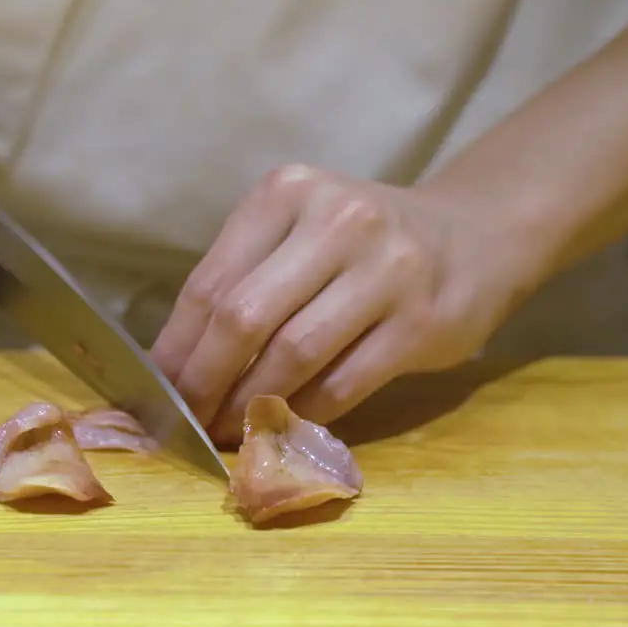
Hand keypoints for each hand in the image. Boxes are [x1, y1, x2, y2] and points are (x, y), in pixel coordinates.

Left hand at [151, 164, 534, 445]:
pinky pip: (343, 383)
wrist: (475, 236)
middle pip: (244, 318)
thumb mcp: (299, 234)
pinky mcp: (421, 321)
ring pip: (292, 356)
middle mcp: (337, 221)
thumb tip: (170, 365)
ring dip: (248, 406)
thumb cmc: (363, 245)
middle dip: (203, 383)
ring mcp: (386, 270)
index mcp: (288, 193)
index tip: (152, 391)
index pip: (210, 282)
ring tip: (226, 432)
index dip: (175, 347)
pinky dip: (303, 414)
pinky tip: (281, 428)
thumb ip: (242, 280)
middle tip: (185, 423)